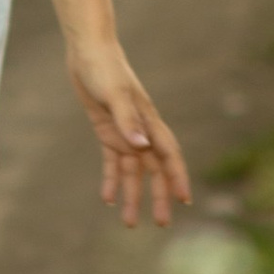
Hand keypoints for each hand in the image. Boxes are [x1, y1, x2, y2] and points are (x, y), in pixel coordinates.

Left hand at [70, 39, 191, 227]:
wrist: (88, 50)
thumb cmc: (105, 68)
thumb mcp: (114, 94)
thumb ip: (128, 121)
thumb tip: (142, 147)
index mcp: (149, 121)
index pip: (168, 155)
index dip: (178, 177)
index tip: (185, 200)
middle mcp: (141, 131)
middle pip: (154, 170)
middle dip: (159, 196)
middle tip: (163, 223)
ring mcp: (125, 133)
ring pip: (133, 171)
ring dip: (133, 195)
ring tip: (130, 223)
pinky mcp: (108, 131)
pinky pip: (112, 162)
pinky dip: (112, 180)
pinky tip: (108, 199)